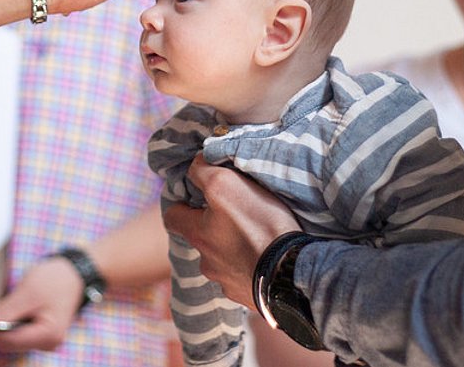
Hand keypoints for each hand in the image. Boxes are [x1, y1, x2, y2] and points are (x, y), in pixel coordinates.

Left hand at [0, 256, 83, 352]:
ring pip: (10, 342)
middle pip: (9, 344)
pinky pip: (15, 336)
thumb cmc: (55, 280)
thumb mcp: (30, 291)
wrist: (72, 275)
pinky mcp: (38, 335)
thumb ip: (9, 309)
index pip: (10, 341)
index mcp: (49, 334)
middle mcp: (47, 343)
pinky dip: (1, 329)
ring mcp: (43, 341)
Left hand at [162, 158, 299, 309]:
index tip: (198, 197)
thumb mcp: (224, 184)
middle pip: (202, 241)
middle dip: (215, 229)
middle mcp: (207, 263)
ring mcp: (229, 284)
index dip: (182, 204)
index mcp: (198, 235)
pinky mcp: (252, 298)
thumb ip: (203, 171)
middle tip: (238, 217)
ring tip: (260, 239)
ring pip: (225, 262)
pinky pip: (247, 280)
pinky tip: (271, 261)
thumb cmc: (257, 225)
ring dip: (236, 251)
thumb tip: (195, 164)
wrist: (291, 274)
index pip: (172, 217)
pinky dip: (254, 270)